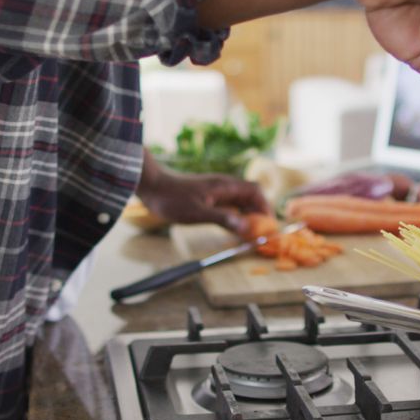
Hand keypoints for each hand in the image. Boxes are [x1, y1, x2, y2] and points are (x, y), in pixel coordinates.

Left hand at [137, 154, 269, 234]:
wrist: (151, 186)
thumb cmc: (172, 199)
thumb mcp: (197, 213)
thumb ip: (223, 219)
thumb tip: (246, 227)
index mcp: (225, 186)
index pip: (255, 191)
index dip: (265, 206)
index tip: (268, 223)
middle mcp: (224, 186)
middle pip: (250, 196)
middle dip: (259, 213)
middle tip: (261, 232)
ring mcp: (216, 191)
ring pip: (240, 201)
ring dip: (248, 215)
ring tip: (250, 233)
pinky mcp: (208, 196)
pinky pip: (229, 205)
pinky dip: (236, 215)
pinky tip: (234, 228)